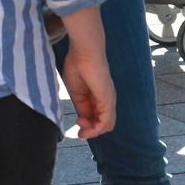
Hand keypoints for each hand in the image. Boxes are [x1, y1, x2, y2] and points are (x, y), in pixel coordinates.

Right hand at [58, 8, 115, 138]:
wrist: (84, 53)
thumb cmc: (77, 65)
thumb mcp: (75, 90)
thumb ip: (81, 105)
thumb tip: (83, 118)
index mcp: (97, 96)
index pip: (97, 116)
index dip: (87, 124)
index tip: (76, 124)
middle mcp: (106, 100)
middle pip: (103, 123)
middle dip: (90, 130)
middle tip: (78, 130)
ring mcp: (108, 101)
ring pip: (106, 125)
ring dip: (93, 131)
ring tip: (81, 129)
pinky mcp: (108, 101)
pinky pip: (105, 122)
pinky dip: (96, 129)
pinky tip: (85, 127)